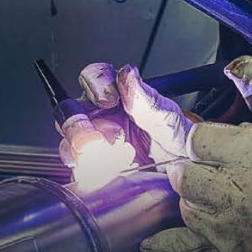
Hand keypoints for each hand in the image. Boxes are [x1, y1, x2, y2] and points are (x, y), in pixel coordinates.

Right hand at [57, 62, 193, 169]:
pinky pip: (76, 168)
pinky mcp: (92, 168)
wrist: (183, 174)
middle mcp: (100, 115)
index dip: (96, 84)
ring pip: (68, 140)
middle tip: (96, 139)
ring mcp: (93, 142)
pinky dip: (84, 172)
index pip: (95, 77)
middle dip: (78, 125)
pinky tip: (102, 175)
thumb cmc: (177, 141)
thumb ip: (148, 100)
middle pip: (70, 110)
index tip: (109, 99)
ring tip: (103, 161)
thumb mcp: (169, 120)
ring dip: (79, 151)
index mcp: (118, 95)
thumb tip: (129, 76)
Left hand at [140, 56, 251, 251]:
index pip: (195, 141)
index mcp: (250, 151)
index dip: (200, 140)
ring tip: (219, 194)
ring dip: (195, 199)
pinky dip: (171, 244)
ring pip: (187, 208)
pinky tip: (151, 244)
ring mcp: (235, 224)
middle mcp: (236, 189)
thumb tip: (235, 65)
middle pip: (183, 176)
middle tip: (211, 167)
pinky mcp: (239, 251)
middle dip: (192, 168)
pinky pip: (191, 248)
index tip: (210, 143)